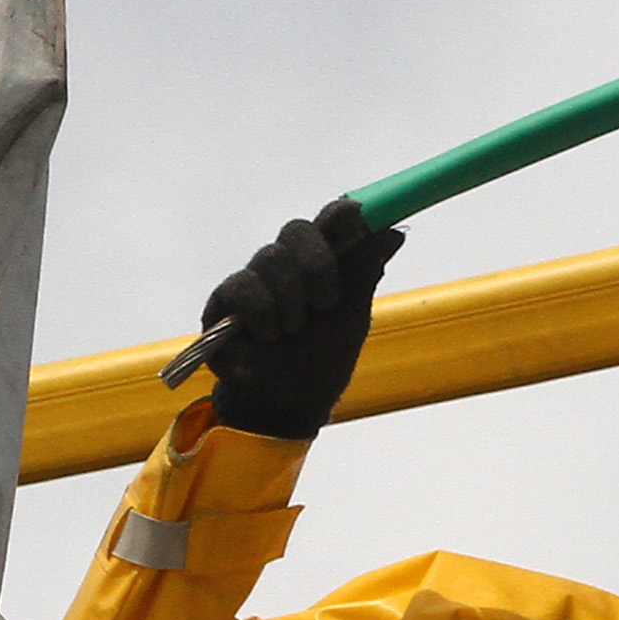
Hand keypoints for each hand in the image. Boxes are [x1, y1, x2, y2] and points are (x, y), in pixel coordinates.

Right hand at [199, 197, 406, 439]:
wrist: (286, 405)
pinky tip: (269, 336)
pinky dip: (263, 313)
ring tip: (293, 332)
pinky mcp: (225, 299)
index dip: (342, 213)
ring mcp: (255, 279)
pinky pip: (244, 286)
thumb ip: (365, 274)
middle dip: (316, 263)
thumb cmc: (321, 362)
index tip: (357, 214)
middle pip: (298, 230)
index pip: (330, 224)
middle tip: (326, 303)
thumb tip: (393, 232)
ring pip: (271, 257)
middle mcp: (287, 265)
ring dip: (291, 299)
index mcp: (322, 265)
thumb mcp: (351, 320)